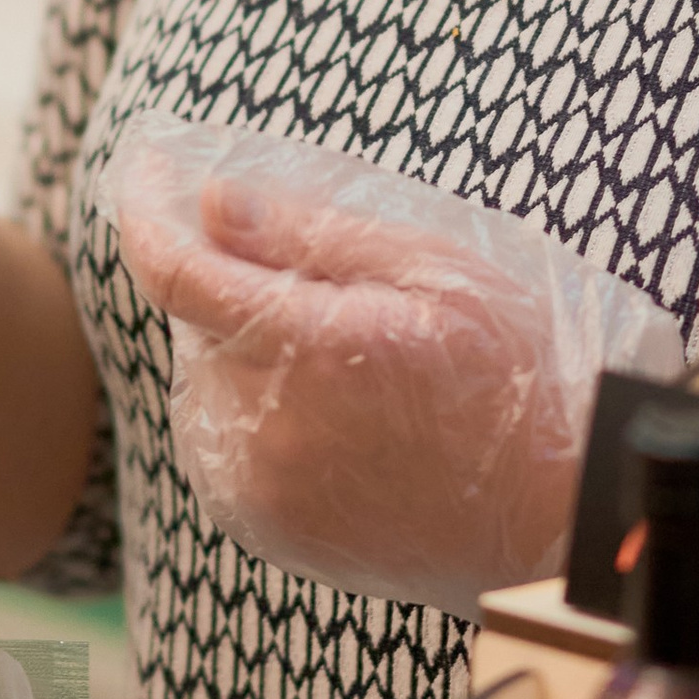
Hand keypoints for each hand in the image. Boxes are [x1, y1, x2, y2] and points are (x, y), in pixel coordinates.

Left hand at [107, 119, 681, 617]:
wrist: (554, 517)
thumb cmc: (514, 378)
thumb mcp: (433, 272)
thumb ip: (308, 236)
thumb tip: (212, 201)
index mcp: (305, 350)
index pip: (178, 271)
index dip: (149, 211)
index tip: (144, 169)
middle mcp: (264, 427)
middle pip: (197, 326)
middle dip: (238, 288)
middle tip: (331, 293)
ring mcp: (259, 488)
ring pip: (208, 386)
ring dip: (248, 355)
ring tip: (350, 365)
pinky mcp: (266, 529)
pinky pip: (225, 447)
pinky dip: (258, 415)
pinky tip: (337, 416)